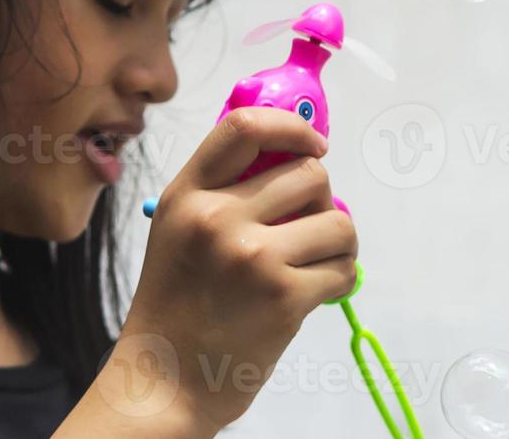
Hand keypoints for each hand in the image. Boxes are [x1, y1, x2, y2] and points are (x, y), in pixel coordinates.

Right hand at [82, 107, 358, 433]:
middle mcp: (217, 217)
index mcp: (187, 194)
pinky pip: (344, 267)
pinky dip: (340, 280)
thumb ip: (225, 189)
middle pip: (309, 173)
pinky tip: (314, 293)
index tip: (315, 146)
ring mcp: (252, 256)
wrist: (164, 383)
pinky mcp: (284, 296)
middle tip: (306, 229)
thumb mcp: (180, 230)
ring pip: (339, 220)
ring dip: (338, 243)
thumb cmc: (178, 304)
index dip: (294, 127)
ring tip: (314, 264)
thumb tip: (300, 154)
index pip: (246, 126)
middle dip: (321, 200)